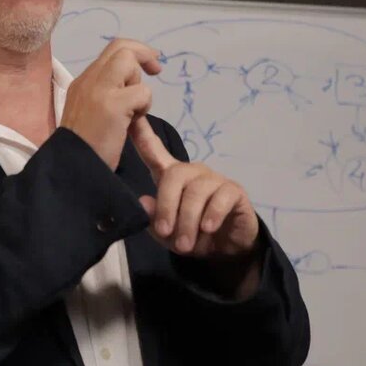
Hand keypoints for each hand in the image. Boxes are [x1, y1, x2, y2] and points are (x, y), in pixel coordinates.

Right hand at [59, 39, 161, 169]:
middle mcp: (89, 79)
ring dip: (140, 86)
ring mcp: (99, 89)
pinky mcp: (112, 104)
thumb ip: (104, 94)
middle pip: (122, 47)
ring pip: (129, 62)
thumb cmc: (82, 147)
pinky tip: (131, 124)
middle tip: (156, 71)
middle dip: (144, 55)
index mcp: (83, 81)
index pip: (112, 50)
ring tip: (132, 112)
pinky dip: (143, 106)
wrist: (71, 168)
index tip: (149, 65)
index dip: (135, 52)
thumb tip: (128, 84)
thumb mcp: (88, 112)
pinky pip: (142, 91)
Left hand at [129, 117, 259, 261]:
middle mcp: (192, 173)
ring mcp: (214, 179)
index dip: (141, 135)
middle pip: (174, 175)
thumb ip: (155, 221)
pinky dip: (212, 215)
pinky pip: (220, 198)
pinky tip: (208, 228)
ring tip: (186, 245)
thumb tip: (144, 202)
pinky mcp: (234, 191)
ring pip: (196, 191)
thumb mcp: (169, 235)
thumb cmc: (193, 236)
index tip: (132, 117)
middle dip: (167, 206)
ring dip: (188, 220)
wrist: (228, 248)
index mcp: (171, 178)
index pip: (153, 151)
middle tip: (166, 233)